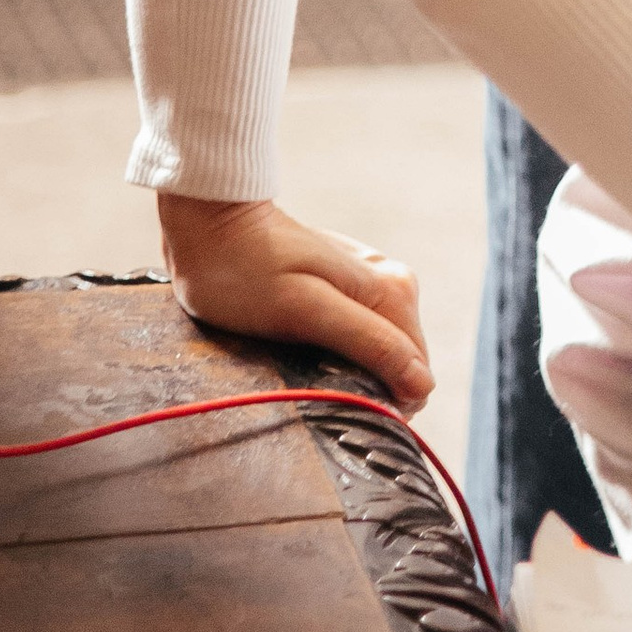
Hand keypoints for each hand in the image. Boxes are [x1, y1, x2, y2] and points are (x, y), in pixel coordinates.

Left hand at [158, 195, 431, 408]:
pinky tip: (302, 351)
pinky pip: (360, 338)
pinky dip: (336, 355)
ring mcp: (372, 284)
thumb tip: (423, 386)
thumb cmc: (246, 273)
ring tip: (301, 367)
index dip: (384, 403)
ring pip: (381, 354)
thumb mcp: (305, 311)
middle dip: (367, 386)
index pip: (418, 374)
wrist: (209, 225)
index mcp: (395, 292)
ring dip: (349, 372)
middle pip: (401, 365)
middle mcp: (395, 284)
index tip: (337, 406)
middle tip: (311, 386)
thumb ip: (369, 343)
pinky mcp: (349, 288)